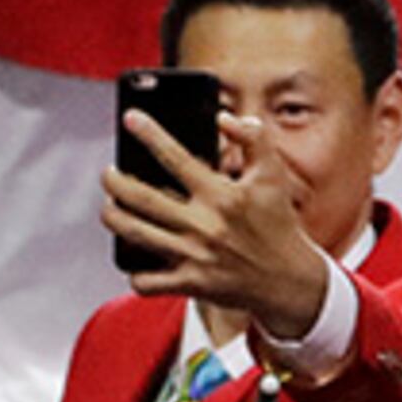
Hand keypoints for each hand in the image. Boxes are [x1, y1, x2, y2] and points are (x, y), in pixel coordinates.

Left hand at [102, 110, 334, 341]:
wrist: (291, 281)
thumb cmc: (278, 224)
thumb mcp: (273, 176)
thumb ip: (254, 139)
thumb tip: (223, 118)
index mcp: (223, 196)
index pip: (176, 158)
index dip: (149, 134)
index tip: (130, 119)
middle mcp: (205, 225)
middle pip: (139, 197)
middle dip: (114, 181)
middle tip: (109, 173)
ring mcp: (195, 256)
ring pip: (133, 233)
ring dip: (111, 216)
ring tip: (110, 207)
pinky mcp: (192, 284)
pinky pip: (146, 281)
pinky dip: (135, 271)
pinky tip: (137, 259)